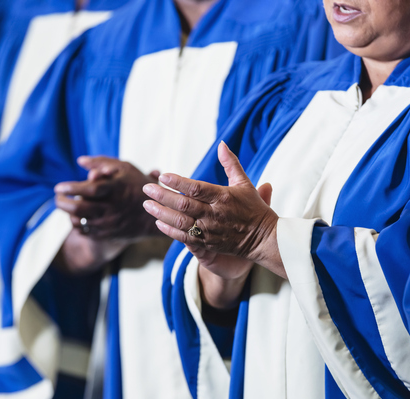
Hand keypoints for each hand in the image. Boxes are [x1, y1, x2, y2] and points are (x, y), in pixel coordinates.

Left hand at [54, 156, 160, 240]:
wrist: (154, 215)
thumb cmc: (137, 185)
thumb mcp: (124, 168)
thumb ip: (101, 163)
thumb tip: (80, 161)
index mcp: (115, 190)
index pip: (89, 189)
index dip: (71, 188)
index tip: (58, 187)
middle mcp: (112, 208)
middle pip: (79, 208)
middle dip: (62, 203)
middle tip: (58, 197)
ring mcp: (110, 223)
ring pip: (80, 221)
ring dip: (67, 213)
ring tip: (64, 205)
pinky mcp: (108, 234)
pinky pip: (85, 232)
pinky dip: (77, 224)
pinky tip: (76, 217)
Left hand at [142, 142, 283, 277]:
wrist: (263, 238)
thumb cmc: (253, 208)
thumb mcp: (245, 183)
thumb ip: (231, 164)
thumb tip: (221, 144)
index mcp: (223, 197)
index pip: (196, 188)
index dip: (177, 182)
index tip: (162, 176)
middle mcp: (215, 214)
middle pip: (183, 204)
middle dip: (162, 196)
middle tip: (146, 188)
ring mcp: (210, 230)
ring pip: (180, 221)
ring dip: (161, 213)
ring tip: (146, 205)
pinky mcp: (207, 244)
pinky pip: (184, 238)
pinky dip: (169, 230)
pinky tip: (158, 222)